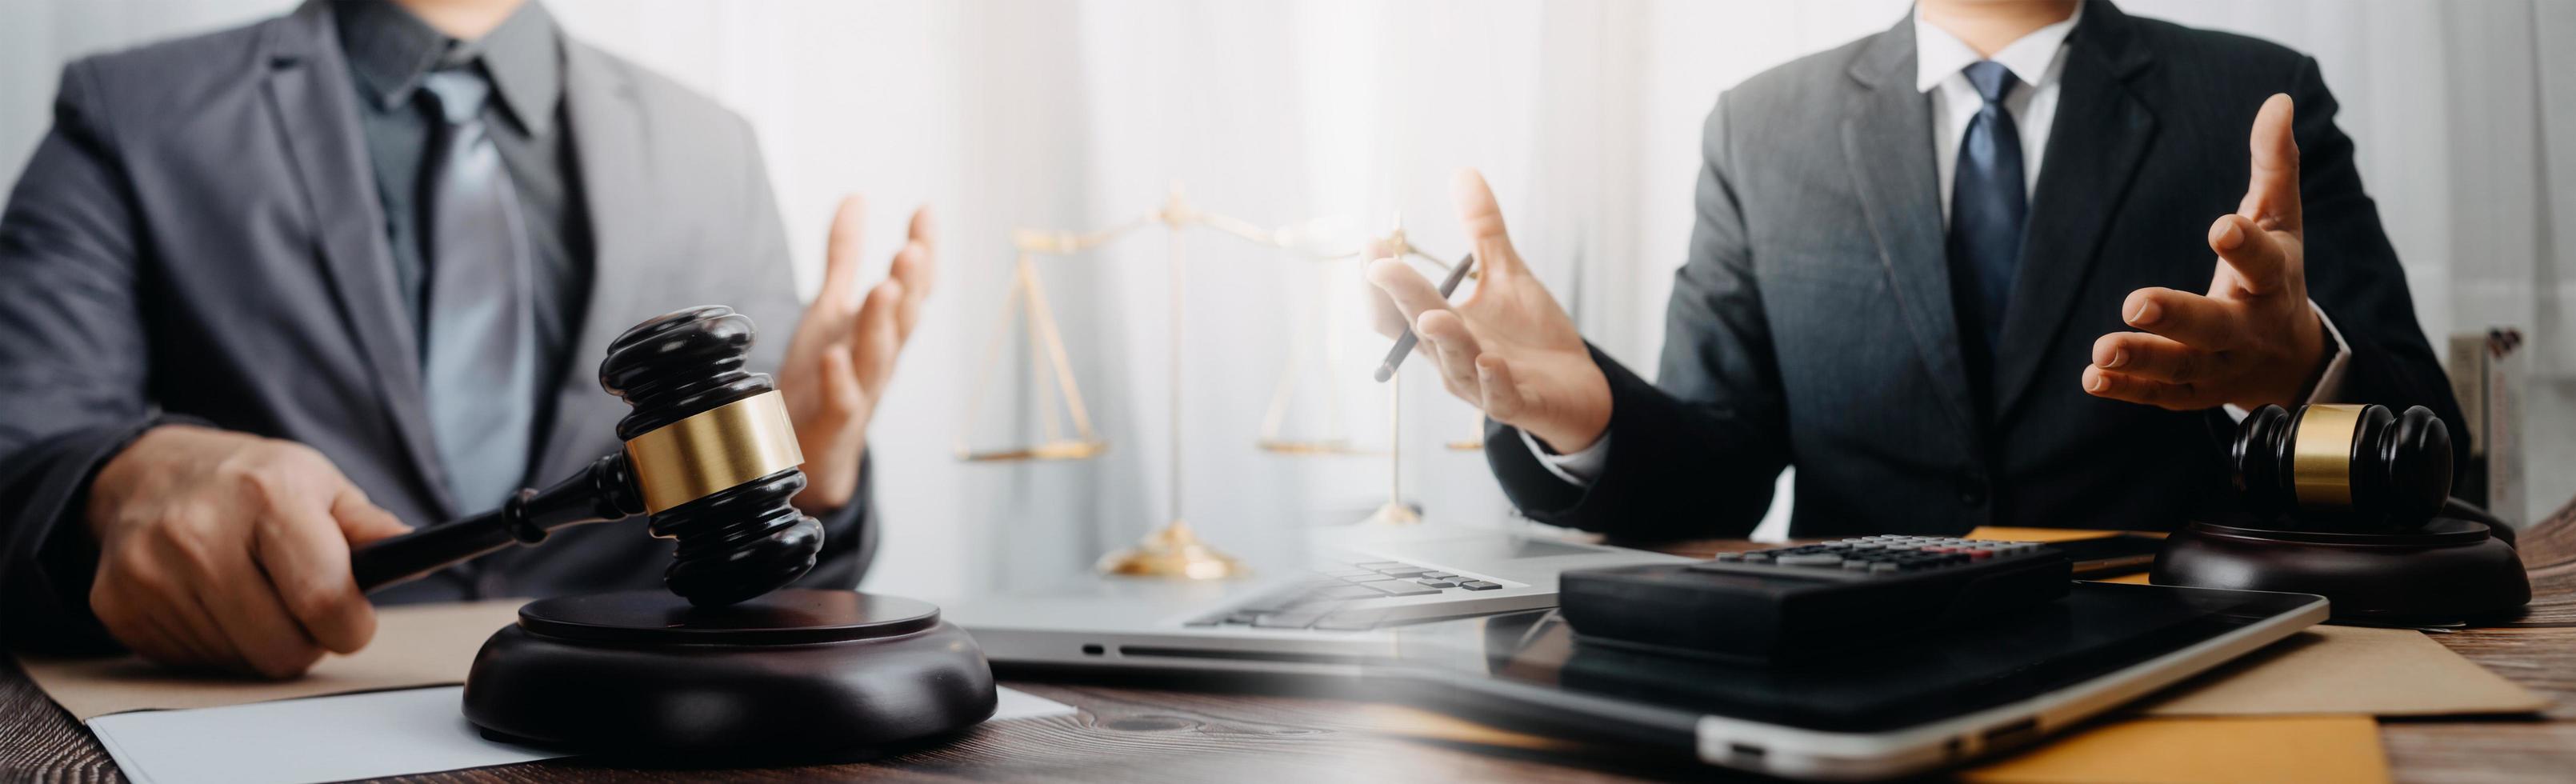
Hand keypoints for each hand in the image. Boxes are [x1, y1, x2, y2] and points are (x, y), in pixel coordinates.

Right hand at [86, 424, 411, 677]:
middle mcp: (200, 532)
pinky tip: (211, 600)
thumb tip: (424, 556)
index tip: (353, 618)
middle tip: (301, 606)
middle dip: (308, 639)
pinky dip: (214, 644)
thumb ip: (371, 527)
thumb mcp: (318, 483)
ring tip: (253, 593)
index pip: (324, 598)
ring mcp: (151, 570)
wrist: (147, 472)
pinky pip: (192, 663)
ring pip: (240, 663)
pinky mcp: (118, 603)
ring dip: (259, 641)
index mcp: (266, 496)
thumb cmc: (249, 481)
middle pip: (282, 648)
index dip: (351, 624)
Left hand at [775, 196, 935, 511]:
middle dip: (910, 285)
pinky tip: (834, 357)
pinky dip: (840, 381)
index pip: (912, 287)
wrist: (802, 454)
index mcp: (882, 330)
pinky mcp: (831, 423)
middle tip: (912, 250)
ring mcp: (859, 392)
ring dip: (882, 324)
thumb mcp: (831, 310)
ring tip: (884, 290)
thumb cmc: (823, 378)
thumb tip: (855, 199)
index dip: (923, 250)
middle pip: (904, 320)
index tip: (924, 211)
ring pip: (877, 357)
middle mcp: (878, 359)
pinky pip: (841, 402)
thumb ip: (844, 258)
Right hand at [1366, 169, 1611, 452]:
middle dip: (1399, 297)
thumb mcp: (1506, 275)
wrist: (1576, 389)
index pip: (1396, 309)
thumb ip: (1482, 230)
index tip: (1373, 243)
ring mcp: (1481, 384)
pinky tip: (1489, 361)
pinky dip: (1492, 381)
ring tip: (1435, 315)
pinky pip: (1499, 396)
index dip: (1381, 281)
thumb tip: (1463, 173)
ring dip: (1445, 340)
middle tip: (1382, 265)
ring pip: (1455, 364)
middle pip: (1415, 330)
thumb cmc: (1531, 337)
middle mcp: (1451, 358)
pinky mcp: (1519, 404)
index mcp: (1441, 328)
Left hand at [2084, 94, 2327, 410]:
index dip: (2245, 245)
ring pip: (2184, 367)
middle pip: (2217, 325)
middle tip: (2135, 301)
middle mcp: (2250, 327)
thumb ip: (2273, 164)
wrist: (2291, 359)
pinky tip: (2093, 378)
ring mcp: (2222, 365)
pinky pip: (2160, 395)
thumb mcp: (2281, 218)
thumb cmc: (2275, 274)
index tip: (2221, 226)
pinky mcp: (2194, 392)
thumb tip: (2277, 102)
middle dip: (2179, 315)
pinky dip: (2127, 390)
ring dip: (2142, 359)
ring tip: (2102, 351)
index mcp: (2274, 280)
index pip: (2263, 263)